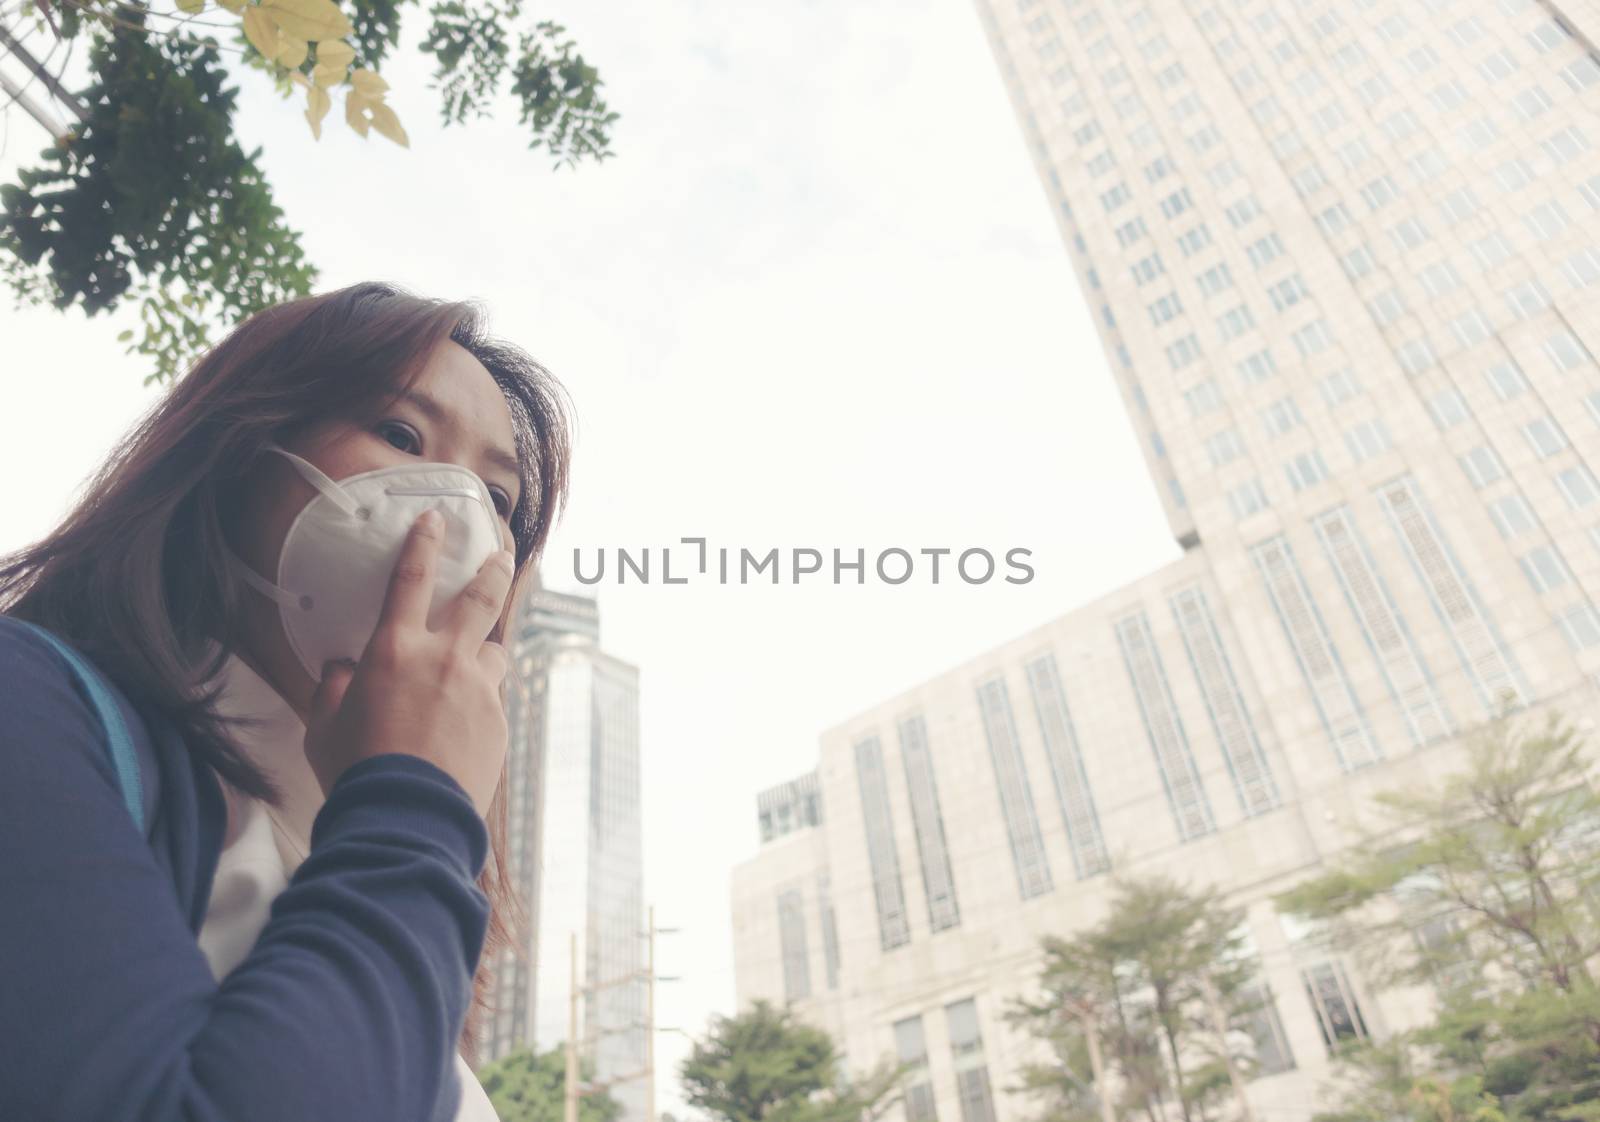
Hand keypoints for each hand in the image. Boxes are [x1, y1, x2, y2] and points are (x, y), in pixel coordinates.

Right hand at [303, 508, 513, 817]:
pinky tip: (461, 727)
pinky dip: (477, 702)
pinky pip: (491, 699)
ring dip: (482, 651)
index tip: (434, 520)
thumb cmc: (357, 773)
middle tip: (502, 553)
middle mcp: (444, 660)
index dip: (423, 542)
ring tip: (471, 666)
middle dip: (494, 568)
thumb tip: (344, 668)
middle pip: (481, 597)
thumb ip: (335, 687)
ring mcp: (478, 690)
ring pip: (493, 650)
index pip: (410, 578)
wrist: (408, 818)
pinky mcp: (498, 722)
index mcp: (395, 651)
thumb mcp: (324, 726)